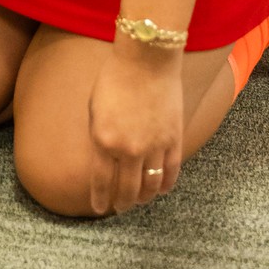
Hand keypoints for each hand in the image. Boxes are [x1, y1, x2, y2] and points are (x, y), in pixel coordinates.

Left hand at [87, 45, 183, 214]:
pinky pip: (171, 173)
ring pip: (150, 186)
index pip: (101, 182)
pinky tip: (160, 189)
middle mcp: (128, 150)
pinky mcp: (173, 141)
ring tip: (139, 200)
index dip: (101, 199)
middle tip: (121, 208)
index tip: (101, 209)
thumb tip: (104, 160)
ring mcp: (153, 147)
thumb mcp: (94, 108)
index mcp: (103, 141)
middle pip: (127, 190)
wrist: (146, 60)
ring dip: (144, 197)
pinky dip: (165, 185)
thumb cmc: (115, 78)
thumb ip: (99, 137)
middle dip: (123, 203)